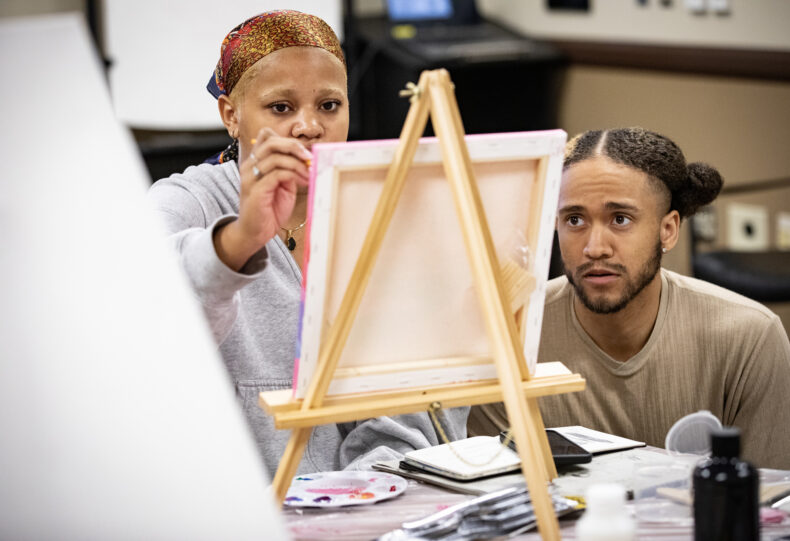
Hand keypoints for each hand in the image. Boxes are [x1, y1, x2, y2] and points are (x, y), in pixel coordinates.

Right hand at [214, 128, 310, 270]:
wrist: (254, 233)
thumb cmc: (269, 210)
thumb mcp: (283, 187)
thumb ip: (290, 172)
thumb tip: (307, 161)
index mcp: (255, 162)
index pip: (267, 136)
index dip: (287, 140)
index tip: (304, 153)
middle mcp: (249, 166)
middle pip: (270, 141)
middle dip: (294, 147)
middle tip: (310, 158)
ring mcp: (250, 178)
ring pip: (275, 157)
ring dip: (297, 164)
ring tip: (309, 174)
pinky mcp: (256, 191)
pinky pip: (276, 174)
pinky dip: (294, 175)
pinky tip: (304, 182)